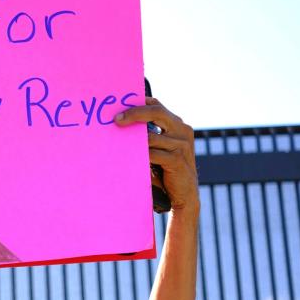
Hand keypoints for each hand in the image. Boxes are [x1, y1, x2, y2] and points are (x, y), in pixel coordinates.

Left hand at [114, 97, 198, 212]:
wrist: (184, 195)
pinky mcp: (177, 159)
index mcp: (178, 125)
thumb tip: (122, 126)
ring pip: (151, 137)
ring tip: (120, 145)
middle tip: (116, 119)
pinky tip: (131, 160)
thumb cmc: (167, 171)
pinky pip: (153, 154)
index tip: (121, 107)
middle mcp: (182, 131)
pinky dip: (141, 156)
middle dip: (134, 113)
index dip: (140, 103)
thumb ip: (149, 137)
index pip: (157, 106)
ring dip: (134, 142)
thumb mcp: (160, 150)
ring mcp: (182, 145)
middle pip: (156, 112)